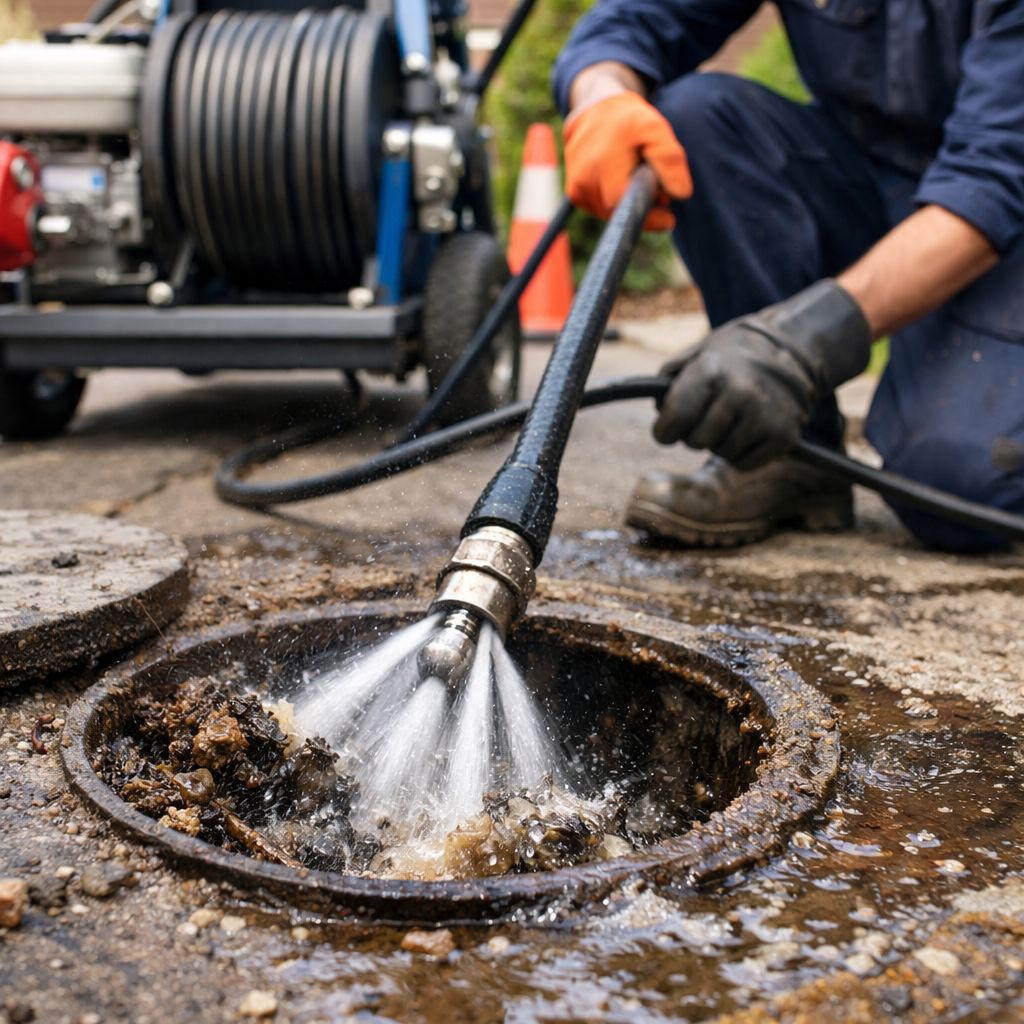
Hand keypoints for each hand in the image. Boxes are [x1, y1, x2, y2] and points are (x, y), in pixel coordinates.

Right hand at [563, 91, 691, 230]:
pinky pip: (602, 210)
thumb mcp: (656, 130)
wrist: (595, 111)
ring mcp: (576, 190)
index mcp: (602, 165)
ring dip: (628, 204)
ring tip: (634, 177)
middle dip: (640, 207)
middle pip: (619, 215)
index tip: (669, 219)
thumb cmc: (629, 122)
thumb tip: (680, 195)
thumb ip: (671, 161)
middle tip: (653, 184)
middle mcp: (584, 181)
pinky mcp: (575, 195)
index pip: (625, 208)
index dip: (649, 217)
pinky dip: (616, 201)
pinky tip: (620, 181)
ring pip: (610, 215)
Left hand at [654, 280, 871, 468]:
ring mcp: (764, 416)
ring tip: (730, 419)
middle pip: (696, 441)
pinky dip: (740, 453)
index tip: (666, 430)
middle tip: (706, 418)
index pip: (675, 417)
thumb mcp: (699, 352)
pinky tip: (747, 430)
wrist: (793, 351)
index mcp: (712, 371)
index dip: (665, 430)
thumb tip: (659, 411)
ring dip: (719, 443)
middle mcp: (739, 393)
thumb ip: (671, 379)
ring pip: (720, 453)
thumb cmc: (736, 354)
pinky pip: (743, 464)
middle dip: (694, 434)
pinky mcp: (782, 436)